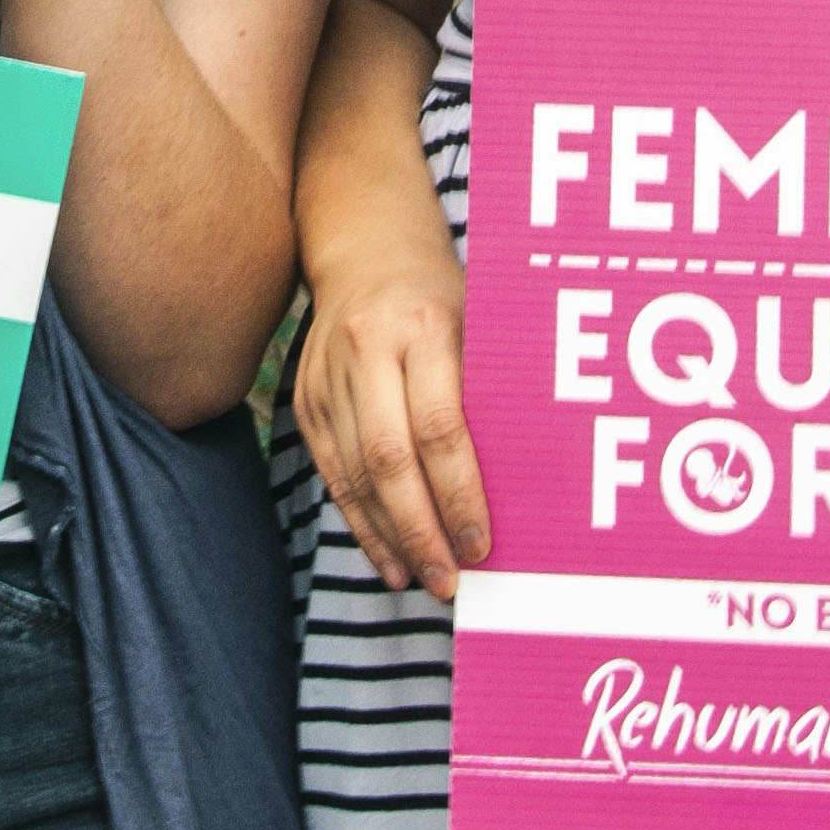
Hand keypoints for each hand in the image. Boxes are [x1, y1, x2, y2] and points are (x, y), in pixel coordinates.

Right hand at [291, 221, 484, 599]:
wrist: (366, 249)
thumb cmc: (442, 296)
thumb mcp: (478, 324)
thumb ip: (489, 394)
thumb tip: (525, 487)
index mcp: (421, 327)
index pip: (439, 426)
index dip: (460, 493)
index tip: (481, 543)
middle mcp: (366, 351)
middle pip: (389, 459)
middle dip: (421, 529)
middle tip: (448, 580)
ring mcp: (327, 377)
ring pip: (354, 474)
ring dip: (389, 536)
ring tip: (422, 579)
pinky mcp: (304, 400)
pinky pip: (331, 472)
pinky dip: (360, 520)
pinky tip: (387, 555)